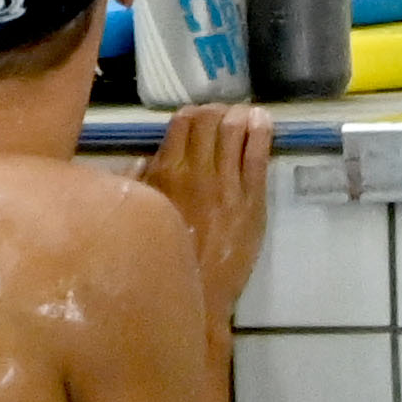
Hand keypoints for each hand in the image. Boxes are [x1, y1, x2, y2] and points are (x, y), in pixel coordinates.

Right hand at [142, 102, 269, 312]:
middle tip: (224, 110)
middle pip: (209, 125)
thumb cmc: (163, 255)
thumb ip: (139, 183)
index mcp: (165, 172)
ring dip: (240, 117)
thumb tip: (144, 159)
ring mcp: (228, 186)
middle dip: (217, 112)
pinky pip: (257, 161)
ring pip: (234, 137)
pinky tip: (263, 121)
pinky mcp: (252, 202)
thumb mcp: (141, 213)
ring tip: (245, 110)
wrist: (197, 292)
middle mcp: (196, 172)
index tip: (198, 112)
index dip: (192, 113)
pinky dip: (261, 136)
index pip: (181, 126)